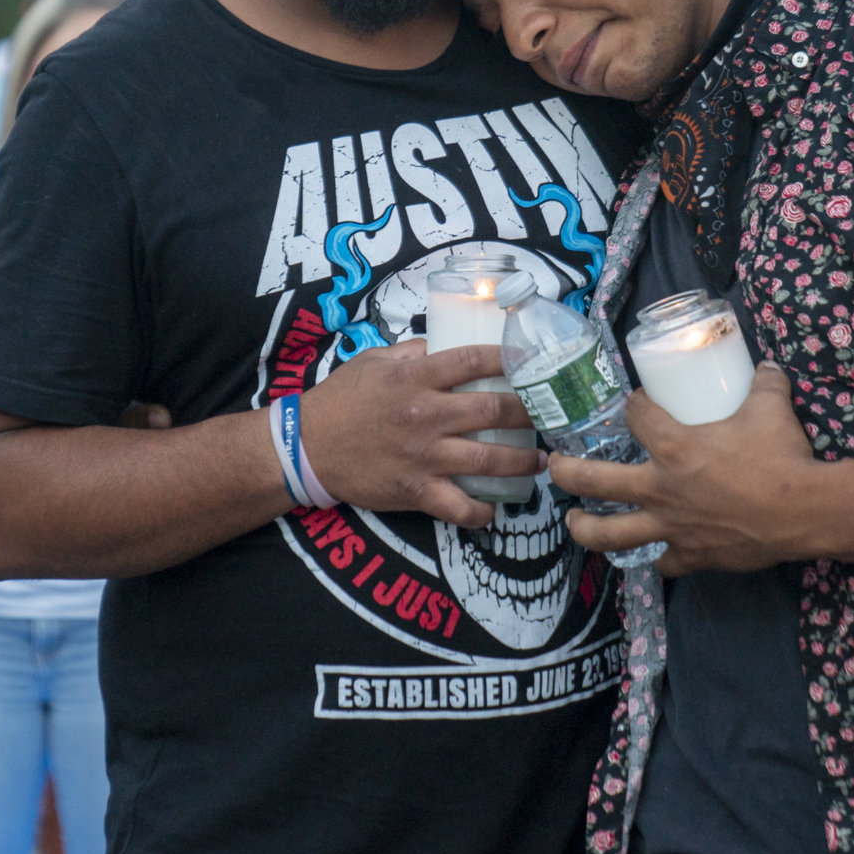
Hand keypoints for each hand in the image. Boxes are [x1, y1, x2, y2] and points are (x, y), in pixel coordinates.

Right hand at [298, 342, 543, 529]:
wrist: (305, 447)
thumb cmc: (340, 401)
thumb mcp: (372, 361)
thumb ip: (410, 351)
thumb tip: (443, 342)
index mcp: (414, 378)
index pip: (473, 361)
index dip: (509, 358)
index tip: (532, 359)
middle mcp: (424, 415)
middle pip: (493, 410)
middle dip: (529, 412)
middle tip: (547, 414)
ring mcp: (422, 456)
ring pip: (487, 461)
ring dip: (521, 462)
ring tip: (539, 461)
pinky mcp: (415, 490)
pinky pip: (458, 507)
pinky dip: (481, 511)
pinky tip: (494, 507)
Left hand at [548, 363, 819, 575]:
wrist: (806, 511)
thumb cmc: (782, 455)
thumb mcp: (770, 406)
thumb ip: (763, 382)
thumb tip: (765, 366)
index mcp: (674, 447)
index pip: (635, 417)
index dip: (632, 406)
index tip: (634, 404)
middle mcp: (662, 488)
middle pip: (595, 481)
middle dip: (567, 472)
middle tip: (555, 466)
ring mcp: (672, 527)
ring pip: (611, 534)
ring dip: (587, 527)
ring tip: (575, 521)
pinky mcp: (692, 556)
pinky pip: (663, 562)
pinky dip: (656, 556)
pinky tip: (652, 552)